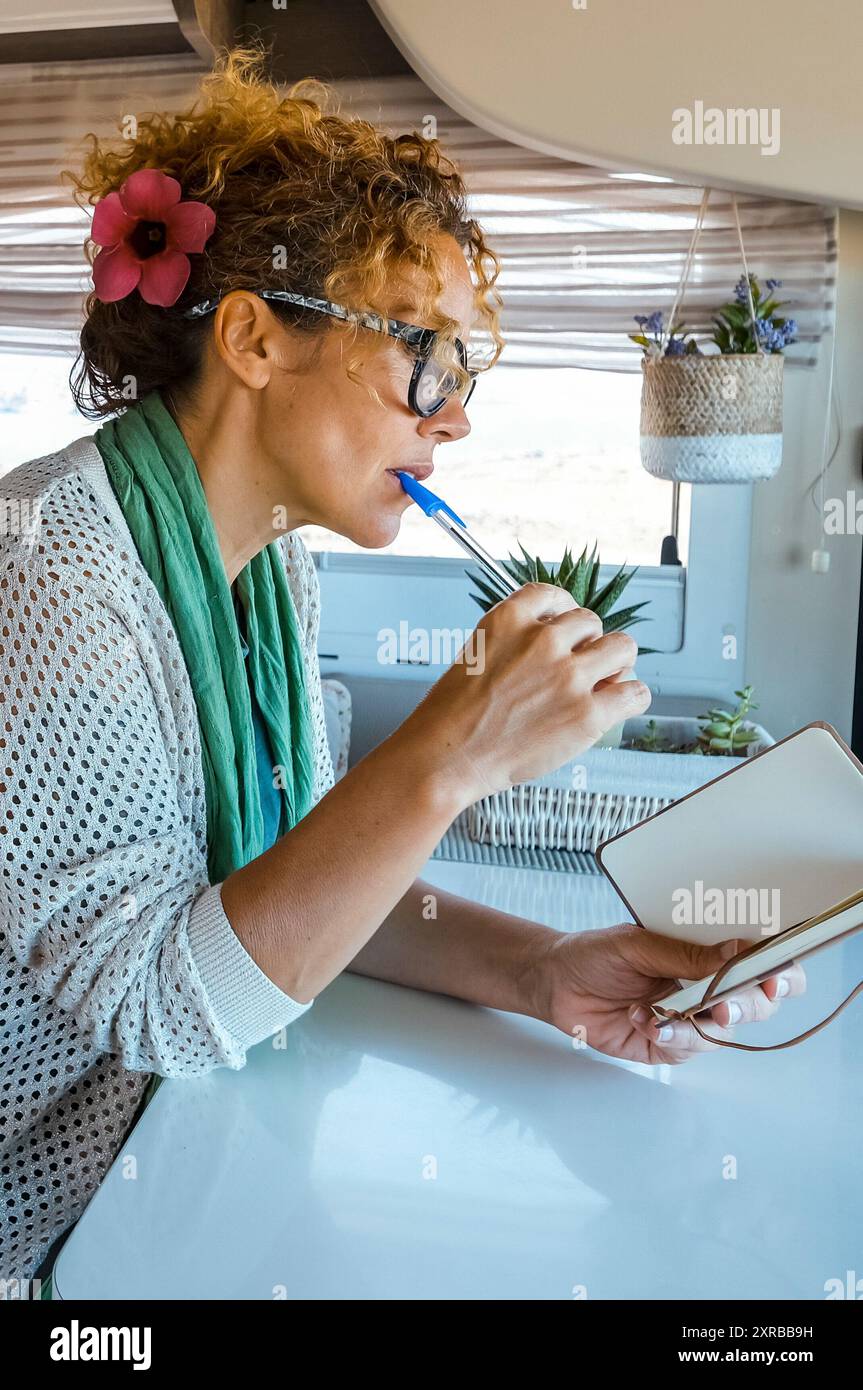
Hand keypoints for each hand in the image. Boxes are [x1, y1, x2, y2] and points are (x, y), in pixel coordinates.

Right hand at [400, 582, 651, 805]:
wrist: (447, 758)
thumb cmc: (454, 715)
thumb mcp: (477, 652)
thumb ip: (516, 638)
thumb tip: (557, 640)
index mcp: (510, 619)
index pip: (555, 595)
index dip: (564, 614)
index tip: (565, 631)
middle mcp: (542, 640)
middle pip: (592, 621)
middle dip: (589, 643)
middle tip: (580, 667)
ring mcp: (568, 676)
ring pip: (623, 647)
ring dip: (617, 663)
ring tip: (604, 682)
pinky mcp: (586, 714)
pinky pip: (635, 692)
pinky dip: (631, 698)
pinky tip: (617, 705)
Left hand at [535, 924, 806, 1062]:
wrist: (556, 982)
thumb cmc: (597, 953)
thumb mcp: (639, 944)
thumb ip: (688, 954)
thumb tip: (740, 950)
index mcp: (709, 955)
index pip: (762, 965)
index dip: (779, 973)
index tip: (772, 978)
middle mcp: (708, 988)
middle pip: (756, 1004)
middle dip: (747, 1005)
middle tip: (723, 1003)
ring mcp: (691, 1019)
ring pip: (723, 1032)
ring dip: (697, 1024)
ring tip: (663, 1012)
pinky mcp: (669, 1046)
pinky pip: (687, 1049)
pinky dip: (668, 1036)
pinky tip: (642, 1020)